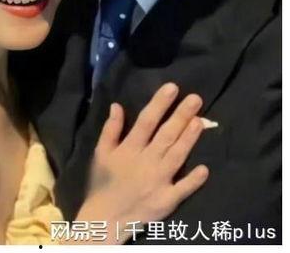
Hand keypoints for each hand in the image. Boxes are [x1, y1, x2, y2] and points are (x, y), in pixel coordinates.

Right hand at [76, 83, 207, 243]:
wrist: (104, 219)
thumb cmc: (103, 183)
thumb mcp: (100, 153)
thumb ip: (110, 129)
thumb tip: (117, 105)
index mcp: (129, 149)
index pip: (147, 121)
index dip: (160, 104)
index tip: (173, 88)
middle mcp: (146, 162)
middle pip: (166, 135)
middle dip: (181, 115)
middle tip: (196, 99)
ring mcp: (159, 181)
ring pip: (177, 156)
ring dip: (189, 138)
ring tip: (200, 121)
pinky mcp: (167, 200)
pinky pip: (183, 189)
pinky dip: (193, 179)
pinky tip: (205, 168)